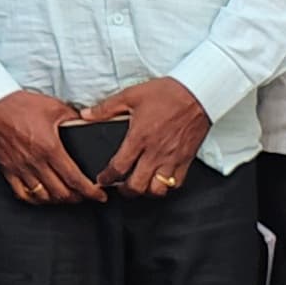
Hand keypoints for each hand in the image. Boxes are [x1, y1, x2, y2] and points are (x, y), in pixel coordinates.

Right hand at [0, 89, 104, 204]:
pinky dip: (35, 199)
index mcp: (50, 148)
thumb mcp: (54, 107)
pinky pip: (22, 193)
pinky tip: (42, 196)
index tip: (99, 196)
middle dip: (78, 198)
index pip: (75, 179)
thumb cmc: (19, 104)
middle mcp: (35, 162)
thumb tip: (87, 125)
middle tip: (85, 195)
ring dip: (58, 200)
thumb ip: (73, 118)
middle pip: (61, 193)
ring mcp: (20, 168)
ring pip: (43, 197)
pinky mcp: (7, 169)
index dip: (90, 192)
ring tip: (66, 195)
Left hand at [93, 77, 211, 193]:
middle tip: (121, 187)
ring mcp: (172, 158)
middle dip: (125, 191)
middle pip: (137, 186)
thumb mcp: (131, 95)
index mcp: (139, 137)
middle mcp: (155, 152)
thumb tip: (87, 115)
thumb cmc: (167, 93)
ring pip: (158, 190)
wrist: (198, 93)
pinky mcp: (186, 159)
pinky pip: (177, 183)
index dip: (106, 178)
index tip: (102, 180)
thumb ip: (106, 108)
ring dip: (147, 191)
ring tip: (141, 185)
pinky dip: (167, 186)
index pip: (118, 167)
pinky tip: (160, 180)